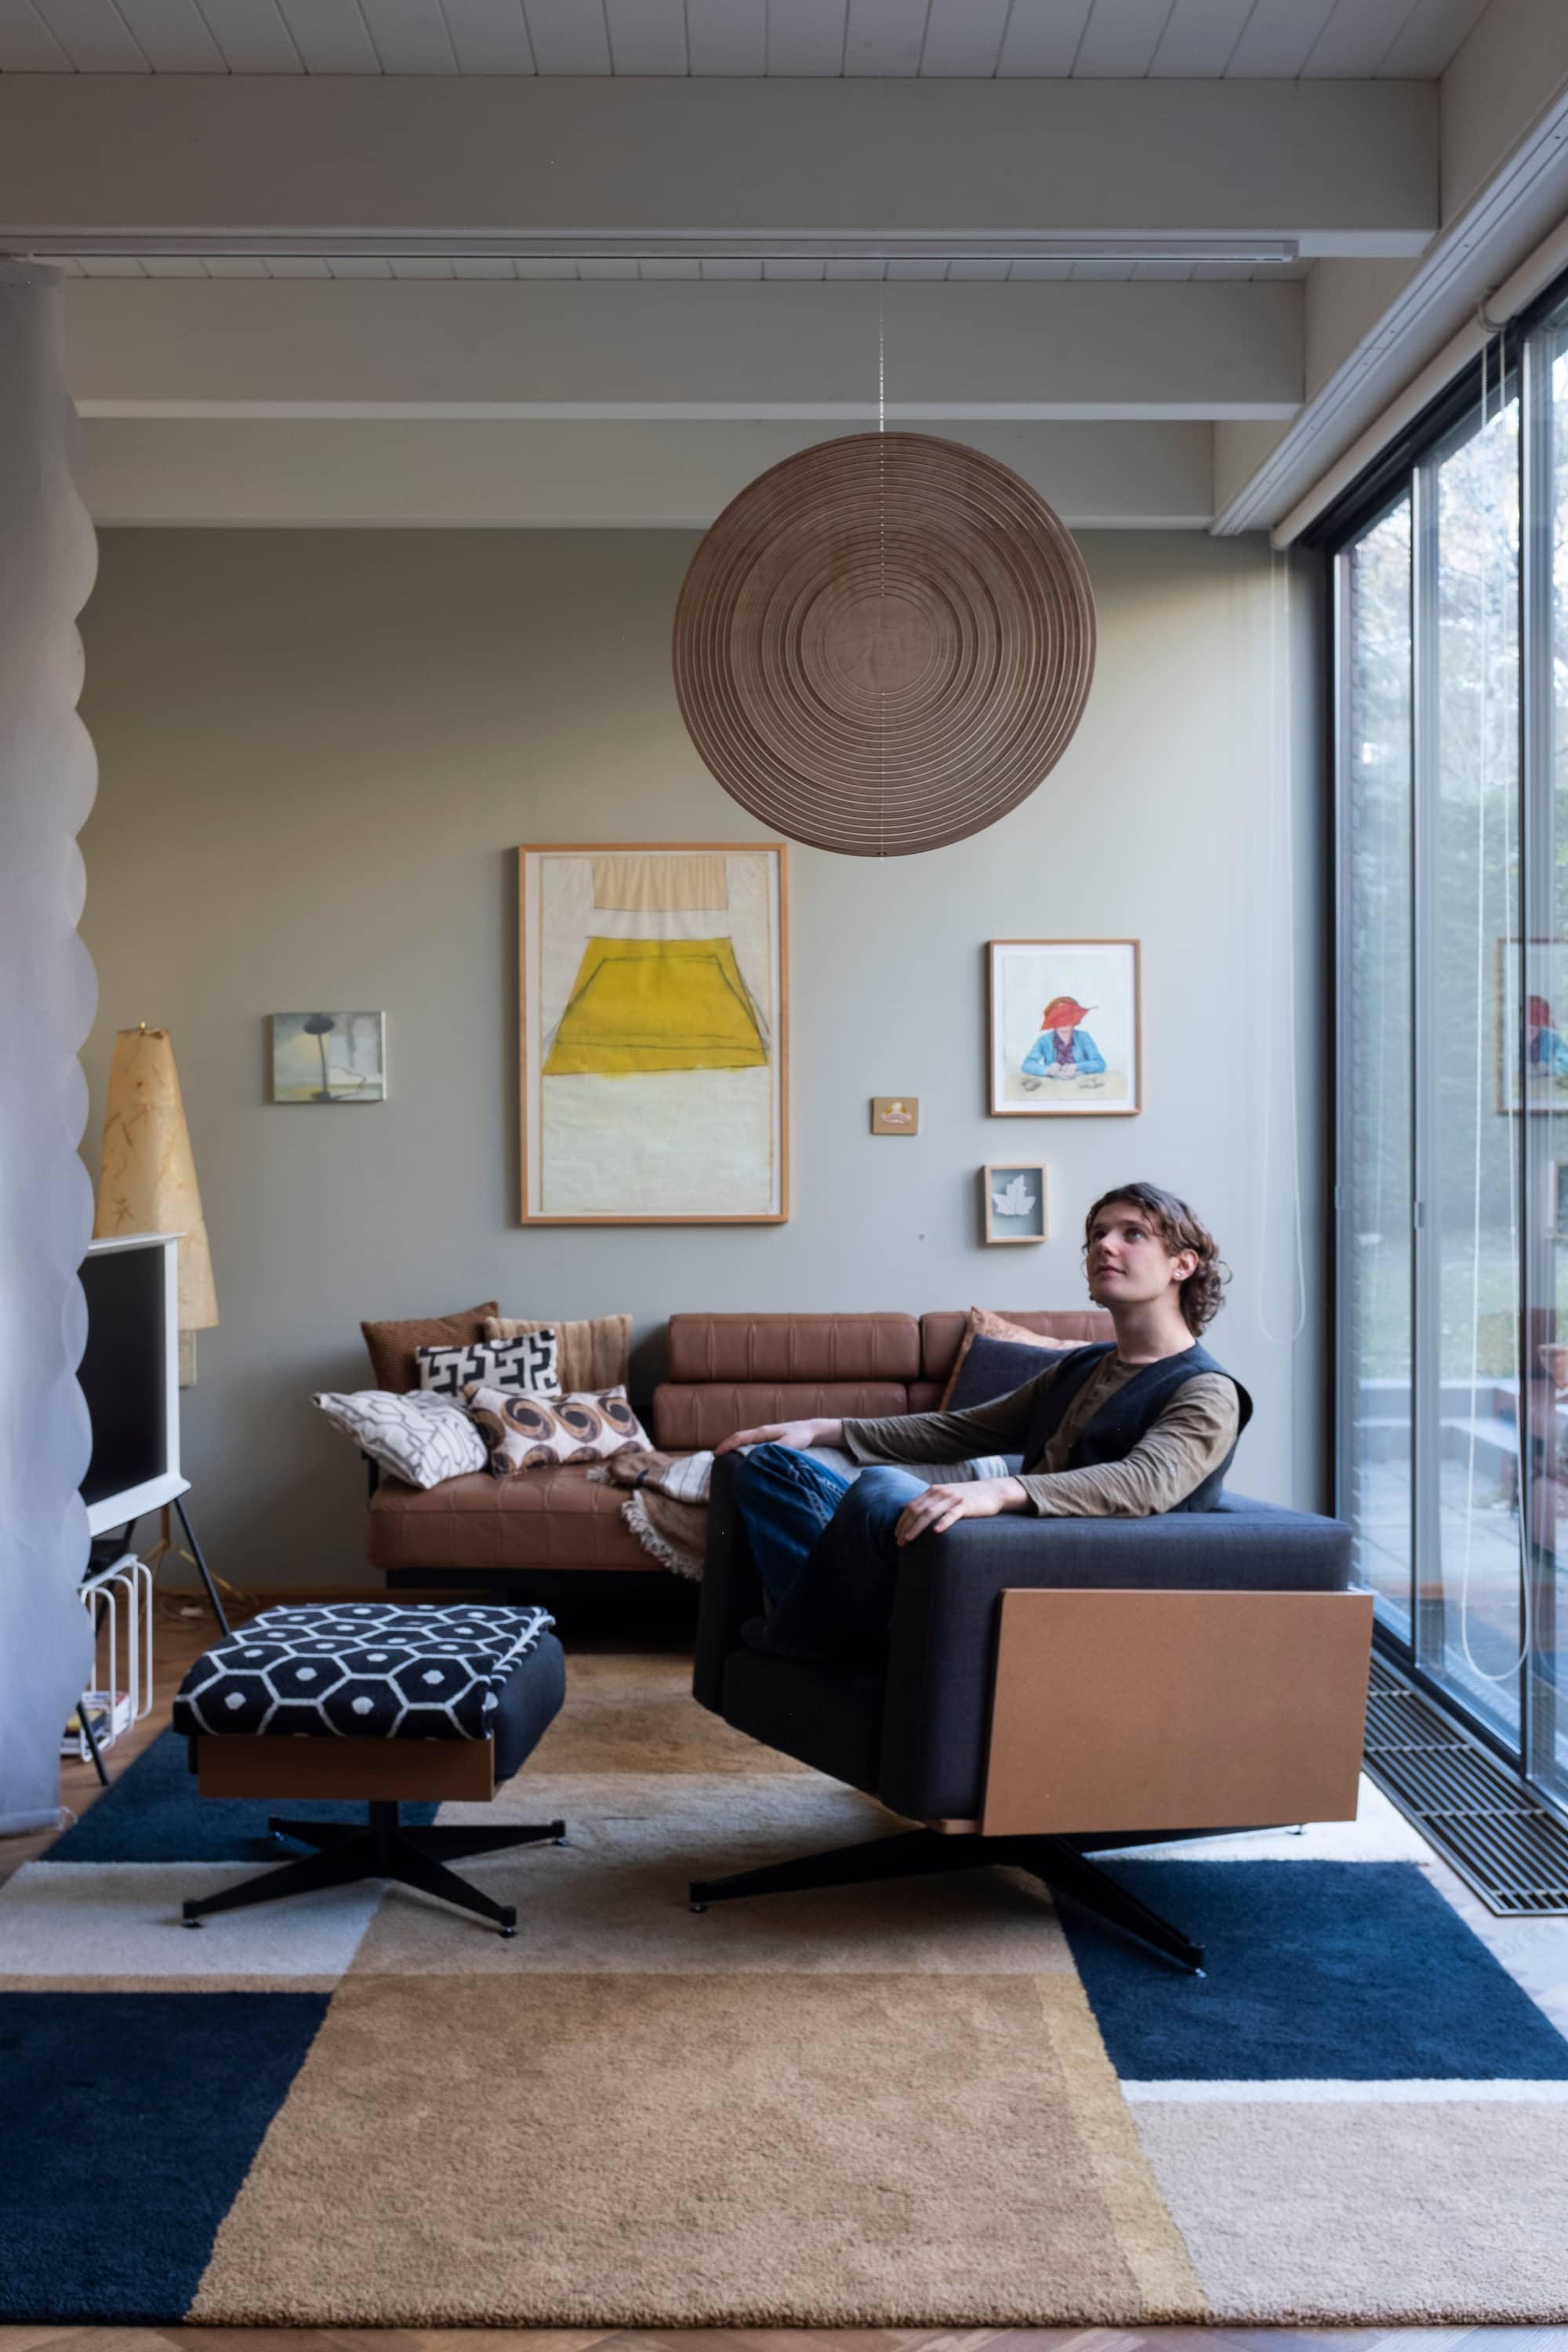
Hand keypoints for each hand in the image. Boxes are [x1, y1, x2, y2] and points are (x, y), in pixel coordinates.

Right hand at [713, 1417, 840, 1457]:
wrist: (811, 1429)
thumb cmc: (801, 1436)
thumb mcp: (791, 1443)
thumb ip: (779, 1448)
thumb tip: (764, 1455)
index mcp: (763, 1432)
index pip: (740, 1437)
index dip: (726, 1445)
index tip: (716, 1454)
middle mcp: (761, 1432)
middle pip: (738, 1437)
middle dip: (725, 1445)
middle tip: (714, 1458)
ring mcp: (764, 1434)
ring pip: (743, 1439)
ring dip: (732, 1446)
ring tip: (722, 1457)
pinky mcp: (767, 1438)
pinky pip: (749, 1442)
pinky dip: (740, 1447)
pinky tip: (740, 1455)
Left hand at [894, 1476, 1027, 1544]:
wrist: (993, 1491)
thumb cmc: (968, 1497)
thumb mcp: (947, 1497)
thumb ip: (932, 1503)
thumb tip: (914, 1515)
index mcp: (933, 1491)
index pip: (911, 1506)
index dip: (901, 1521)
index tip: (896, 1535)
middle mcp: (940, 1493)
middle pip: (916, 1510)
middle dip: (905, 1527)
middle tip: (899, 1542)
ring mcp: (952, 1498)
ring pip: (929, 1513)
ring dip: (916, 1528)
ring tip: (909, 1540)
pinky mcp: (965, 1505)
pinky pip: (951, 1514)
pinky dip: (942, 1523)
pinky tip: (935, 1532)